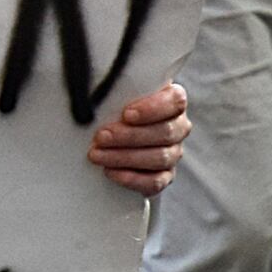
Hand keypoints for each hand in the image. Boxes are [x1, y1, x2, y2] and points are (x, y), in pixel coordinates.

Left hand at [89, 83, 188, 197]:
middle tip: (101, 137)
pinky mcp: (165, 176)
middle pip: (164, 132)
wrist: (114, 136)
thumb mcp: (118, 95)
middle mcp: (178, 127)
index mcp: (172, 101)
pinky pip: (155, 181)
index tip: (126, 114)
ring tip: (97, 155)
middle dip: (129, 136)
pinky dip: (132, 178)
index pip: (175, 102)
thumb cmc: (116, 108)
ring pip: (159, 157)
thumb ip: (117, 91)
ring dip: (124, 157)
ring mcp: (173, 153)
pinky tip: (110, 172)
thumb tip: (93, 90)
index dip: (153, 109)